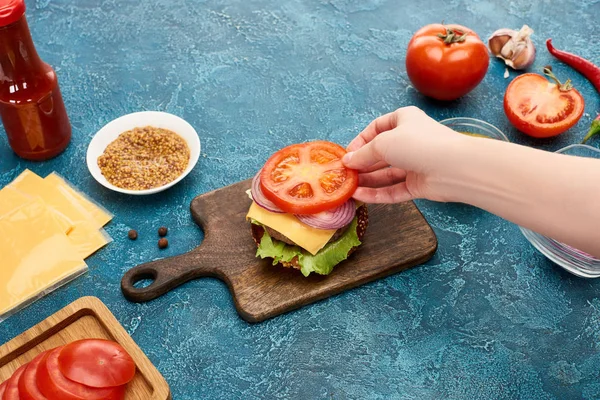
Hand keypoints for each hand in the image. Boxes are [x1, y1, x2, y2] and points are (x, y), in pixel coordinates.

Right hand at [343, 106, 463, 202]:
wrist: (454, 167)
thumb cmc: (419, 144)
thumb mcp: (383, 143)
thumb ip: (363, 154)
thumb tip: (347, 161)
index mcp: (404, 120)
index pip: (377, 128)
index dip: (360, 140)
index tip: (347, 154)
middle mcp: (409, 141)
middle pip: (380, 153)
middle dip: (362, 163)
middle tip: (344, 173)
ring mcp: (414, 164)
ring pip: (386, 173)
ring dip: (367, 180)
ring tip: (347, 187)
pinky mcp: (418, 184)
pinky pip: (393, 189)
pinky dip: (377, 193)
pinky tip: (360, 197)